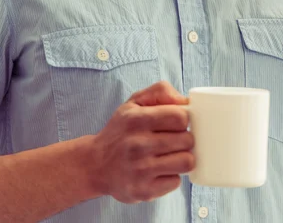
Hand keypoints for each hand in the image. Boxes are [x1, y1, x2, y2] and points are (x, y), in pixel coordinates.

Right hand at [88, 81, 193, 203]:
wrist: (95, 164)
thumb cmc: (121, 131)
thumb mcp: (134, 102)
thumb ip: (160, 92)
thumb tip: (185, 101)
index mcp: (136, 120)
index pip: (180, 117)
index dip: (183, 119)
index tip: (176, 123)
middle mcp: (137, 144)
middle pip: (187, 140)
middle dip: (184, 139)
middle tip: (173, 140)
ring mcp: (140, 170)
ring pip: (186, 162)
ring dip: (182, 158)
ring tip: (170, 155)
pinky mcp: (143, 191)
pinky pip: (176, 182)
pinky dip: (171, 176)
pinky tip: (160, 170)